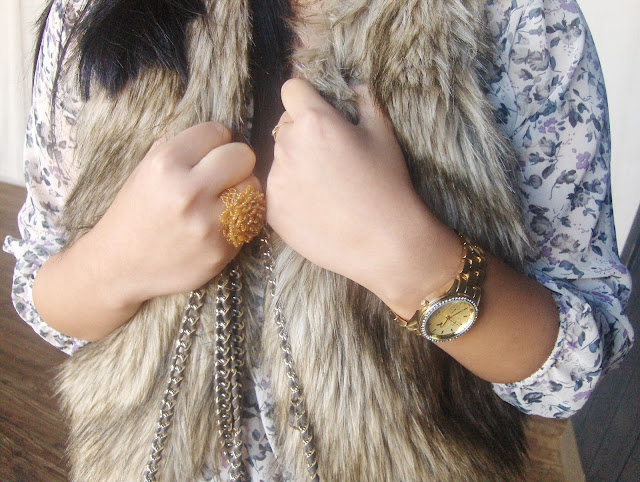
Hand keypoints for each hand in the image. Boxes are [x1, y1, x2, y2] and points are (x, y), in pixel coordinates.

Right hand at [89, 122, 260, 305]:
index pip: (216, 132)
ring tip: (223, 200)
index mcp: (165, 164)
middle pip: (243, 156)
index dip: (216, 141)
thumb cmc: (134, 215)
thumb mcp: (145, 171)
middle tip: (224, 175)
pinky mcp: (221, 249)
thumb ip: (180, 150)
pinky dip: (239, 220)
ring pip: (252, 188)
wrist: (118, 267)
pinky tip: (218, 224)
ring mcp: (207, 223)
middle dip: (235, 163)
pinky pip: (250, 221)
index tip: (210, 153)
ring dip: (242, 191)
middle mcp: (188, 191)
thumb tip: (217, 135)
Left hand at [267, 79, 457, 307]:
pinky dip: (291, 194)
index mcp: (314, 121)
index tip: (319, 112)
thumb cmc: (388, 185)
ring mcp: (276, 181)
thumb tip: (349, 87)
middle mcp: (287, 147)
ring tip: (326, 187)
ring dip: (295, 164)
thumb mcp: (383, 132)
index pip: (292, 88)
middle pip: (284, 126)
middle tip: (330, 157)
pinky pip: (276, 190)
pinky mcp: (272, 210)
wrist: (385, 243)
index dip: (307, 98)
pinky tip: (318, 207)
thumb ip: (362, 99)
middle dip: (302, 133)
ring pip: (279, 159)